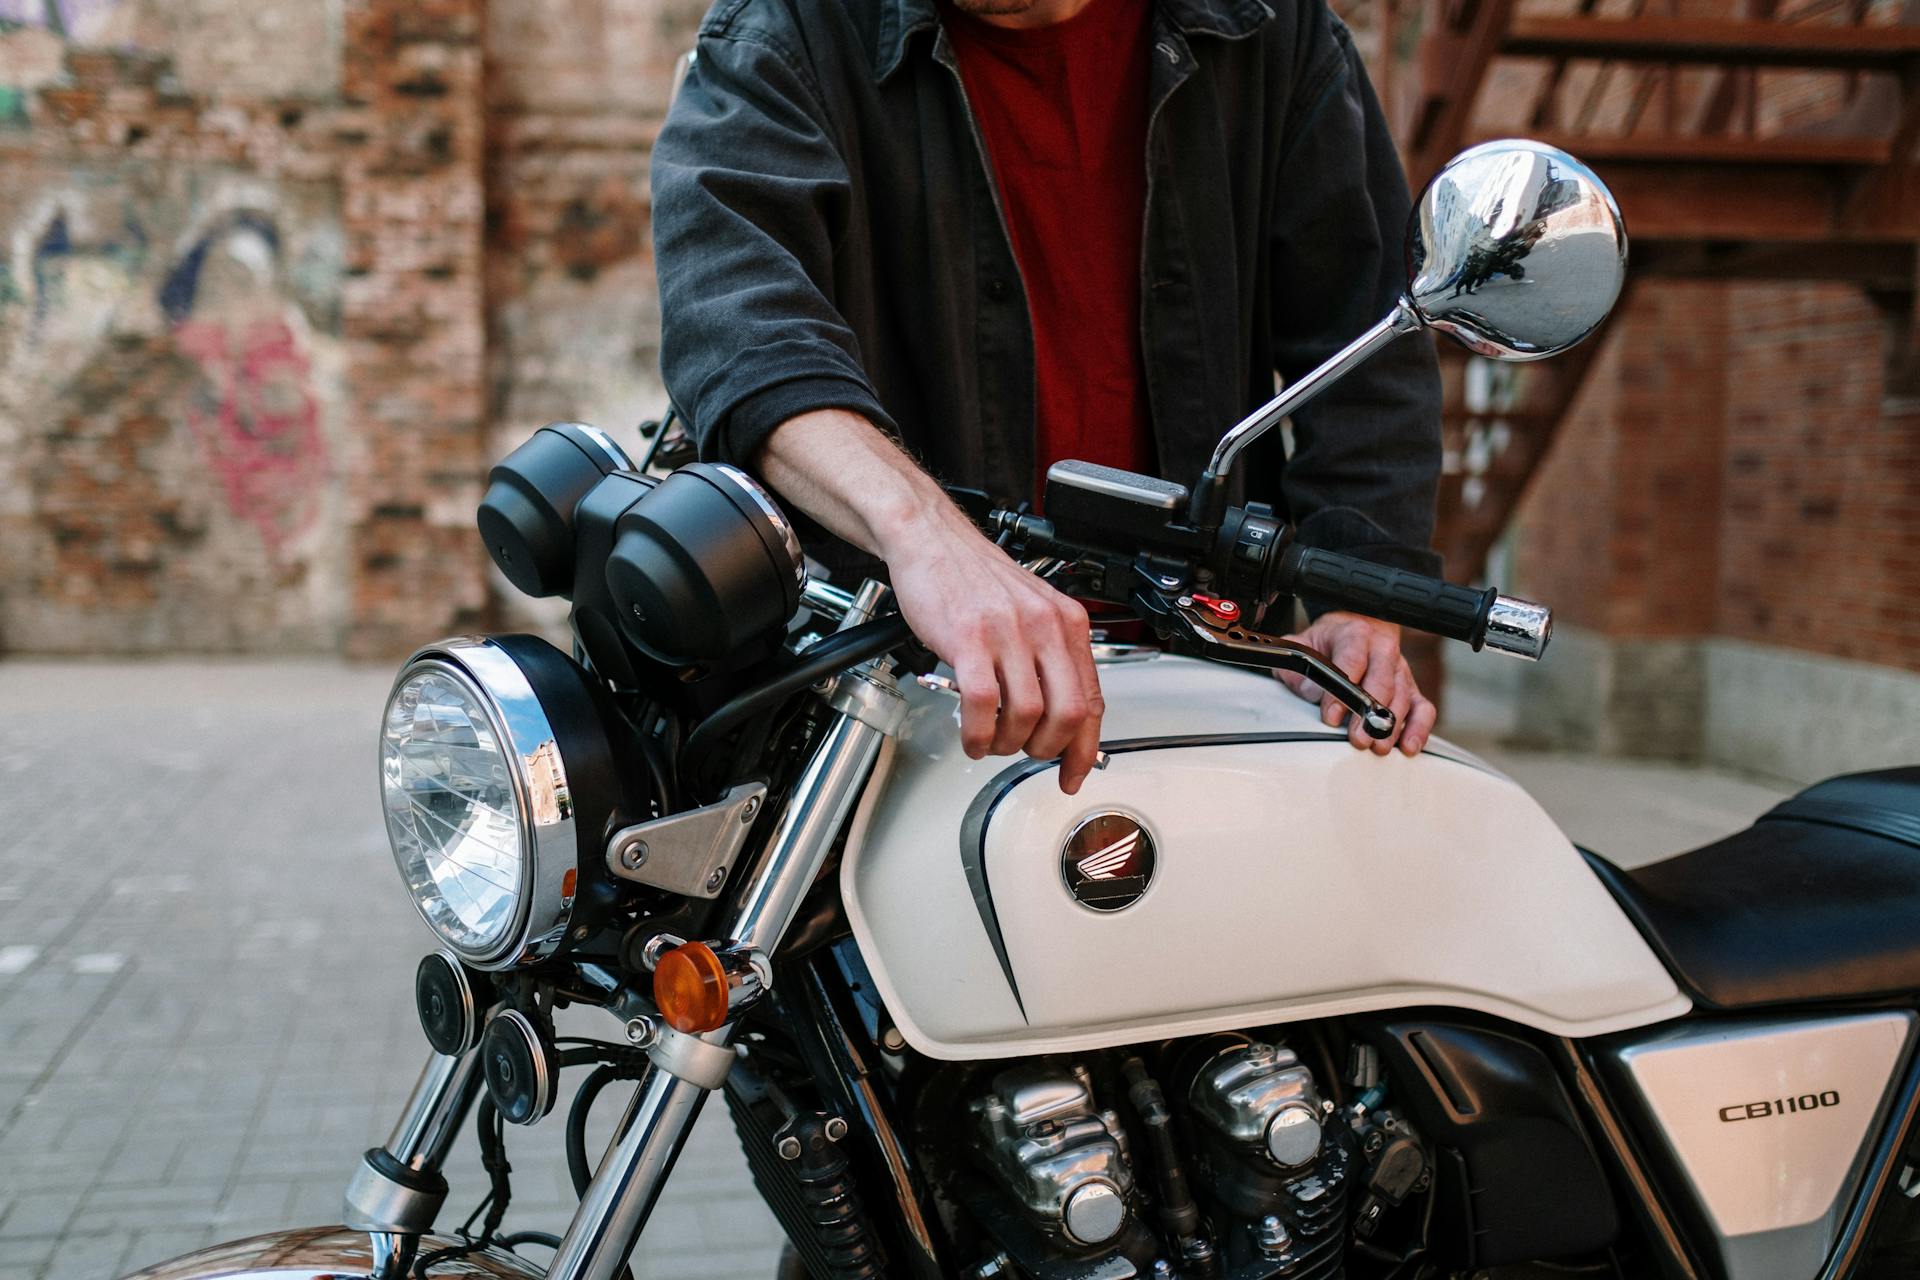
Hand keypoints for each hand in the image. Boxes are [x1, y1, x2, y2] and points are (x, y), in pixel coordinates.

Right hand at [879, 502, 1103, 792]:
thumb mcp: (1031, 611)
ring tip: (991, 741)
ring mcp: (1008, 632)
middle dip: (1046, 750)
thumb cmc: (974, 578)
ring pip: (1026, 716)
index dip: (1085, 749)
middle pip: (1067, 715)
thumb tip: (1061, 715)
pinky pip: (984, 705)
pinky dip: (978, 734)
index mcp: (1066, 622)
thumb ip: (1050, 658)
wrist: (931, 538)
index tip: (1073, 773)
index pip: (1091, 701)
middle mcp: (1044, 626)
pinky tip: (971, 736)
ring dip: (1007, 744)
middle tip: (1024, 752)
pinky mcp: (969, 639)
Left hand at [1274, 612, 1435, 755]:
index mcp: (1355, 635)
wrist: (1356, 627)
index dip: (1341, 692)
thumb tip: (1311, 691)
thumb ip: (1298, 669)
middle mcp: (1382, 650)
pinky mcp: (1412, 688)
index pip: (1351, 661)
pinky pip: (1423, 708)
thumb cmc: (1328, 644)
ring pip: (1403, 698)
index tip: (1330, 717)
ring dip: (1392, 727)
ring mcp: (1400, 670)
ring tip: (1378, 748)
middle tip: (1358, 740)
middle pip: (1382, 682)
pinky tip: (1408, 746)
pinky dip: (1419, 728)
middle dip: (1370, 715)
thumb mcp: (1304, 647)